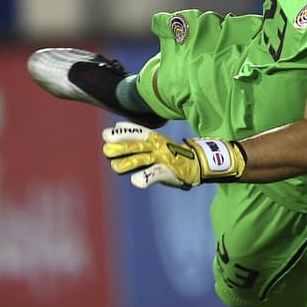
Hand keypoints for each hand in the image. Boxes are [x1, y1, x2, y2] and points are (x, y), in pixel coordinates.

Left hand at [102, 122, 245, 188]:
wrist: (199, 163)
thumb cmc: (172, 154)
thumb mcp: (155, 142)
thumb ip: (136, 135)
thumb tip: (117, 124)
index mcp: (154, 138)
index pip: (137, 132)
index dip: (122, 133)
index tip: (107, 135)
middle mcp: (158, 146)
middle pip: (137, 145)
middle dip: (121, 147)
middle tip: (107, 149)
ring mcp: (163, 158)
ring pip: (143, 159)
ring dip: (128, 162)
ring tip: (115, 166)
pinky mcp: (169, 172)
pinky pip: (156, 174)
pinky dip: (145, 177)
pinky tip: (135, 181)